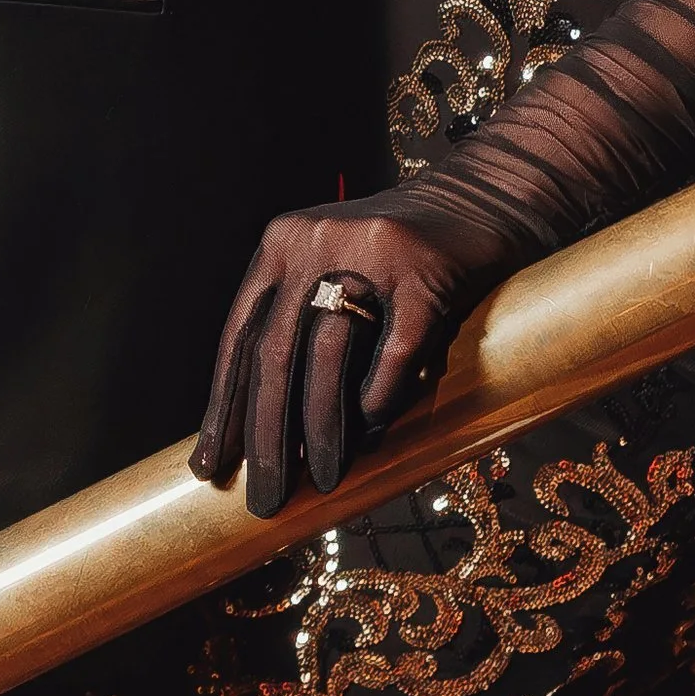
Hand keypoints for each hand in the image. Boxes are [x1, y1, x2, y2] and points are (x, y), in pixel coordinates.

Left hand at [190, 183, 520, 521]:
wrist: (484, 198)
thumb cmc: (399, 256)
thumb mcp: (332, 271)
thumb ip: (297, 324)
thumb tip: (262, 429)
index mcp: (281, 245)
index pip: (239, 336)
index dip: (223, 406)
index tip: (209, 467)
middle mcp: (315, 241)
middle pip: (276, 354)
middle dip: (266, 436)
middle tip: (264, 497)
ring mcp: (371, 253)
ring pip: (329, 358)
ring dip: (322, 431)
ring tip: (322, 480)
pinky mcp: (426, 273)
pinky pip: (393, 353)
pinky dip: (379, 401)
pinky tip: (370, 436)